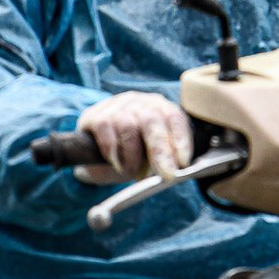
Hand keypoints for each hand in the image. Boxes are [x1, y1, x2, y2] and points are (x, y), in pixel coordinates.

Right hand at [72, 92, 193, 184]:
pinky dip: (111, 150)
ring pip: (128, 127)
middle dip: (161, 152)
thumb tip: (173, 173)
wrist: (97, 146)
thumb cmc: (133, 152)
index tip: (183, 162)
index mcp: (162, 109)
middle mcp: (141, 103)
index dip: (180, 140)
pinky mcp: (96, 115)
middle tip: (166, 175)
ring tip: (131, 171)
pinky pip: (105, 130)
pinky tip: (115, 162)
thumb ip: (164, 161)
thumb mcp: (152, 156)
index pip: (174, 119)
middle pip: (152, 123)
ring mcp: (118, 106)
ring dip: (132, 156)